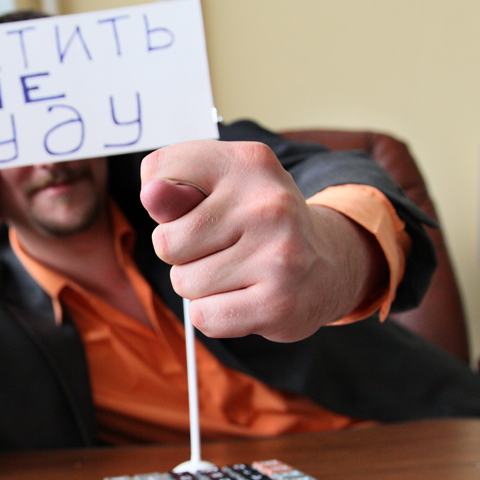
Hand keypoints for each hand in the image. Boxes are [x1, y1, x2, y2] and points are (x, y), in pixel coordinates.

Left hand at [140, 140, 385, 341]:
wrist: (327, 267)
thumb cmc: (257, 226)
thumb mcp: (221, 192)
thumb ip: (178, 193)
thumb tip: (151, 194)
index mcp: (250, 162)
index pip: (158, 169)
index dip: (159, 197)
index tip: (191, 204)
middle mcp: (268, 204)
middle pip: (166, 241)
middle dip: (180, 254)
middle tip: (220, 248)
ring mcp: (278, 254)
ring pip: (183, 282)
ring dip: (198, 286)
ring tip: (235, 273)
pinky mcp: (278, 302)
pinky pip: (204, 316)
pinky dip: (213, 315)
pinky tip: (241, 299)